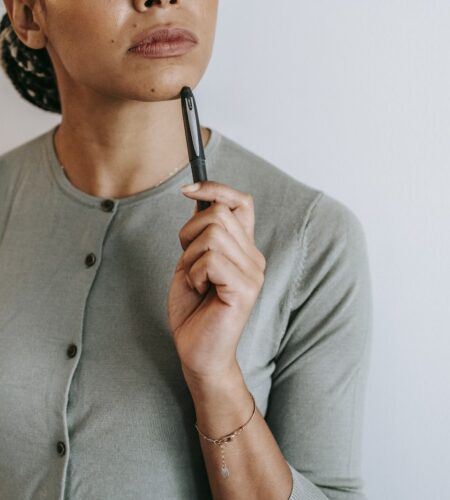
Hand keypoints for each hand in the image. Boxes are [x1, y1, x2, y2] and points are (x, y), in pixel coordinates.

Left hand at [167, 181, 265, 383]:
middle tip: (189, 264)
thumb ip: (201, 233)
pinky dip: (194, 274)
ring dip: (190, 258)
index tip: (187, 190)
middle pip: (218, 214)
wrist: (198, 352)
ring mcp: (253, 273)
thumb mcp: (192, 262)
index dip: (216, 188)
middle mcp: (254, 257)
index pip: (241, 202)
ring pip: (211, 235)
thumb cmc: (194, 309)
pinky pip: (210, 260)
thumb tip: (199, 198)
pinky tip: (200, 292)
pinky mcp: (245, 289)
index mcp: (244, 248)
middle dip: (188, 235)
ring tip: (196, 282)